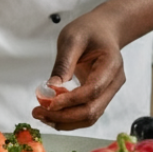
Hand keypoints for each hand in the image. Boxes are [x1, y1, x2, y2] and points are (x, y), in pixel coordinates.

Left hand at [32, 12, 125, 130]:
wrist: (103, 30)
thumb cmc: (89, 31)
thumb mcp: (72, 39)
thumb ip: (63, 63)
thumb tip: (51, 88)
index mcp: (111, 65)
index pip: (93, 90)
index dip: (71, 100)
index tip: (49, 103)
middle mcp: (114, 82)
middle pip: (92, 109)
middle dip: (64, 115)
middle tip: (38, 112)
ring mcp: (109, 91)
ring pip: (90, 116)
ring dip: (65, 121)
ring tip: (41, 115)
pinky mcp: (100, 96)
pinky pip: (87, 112)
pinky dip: (69, 117)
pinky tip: (51, 114)